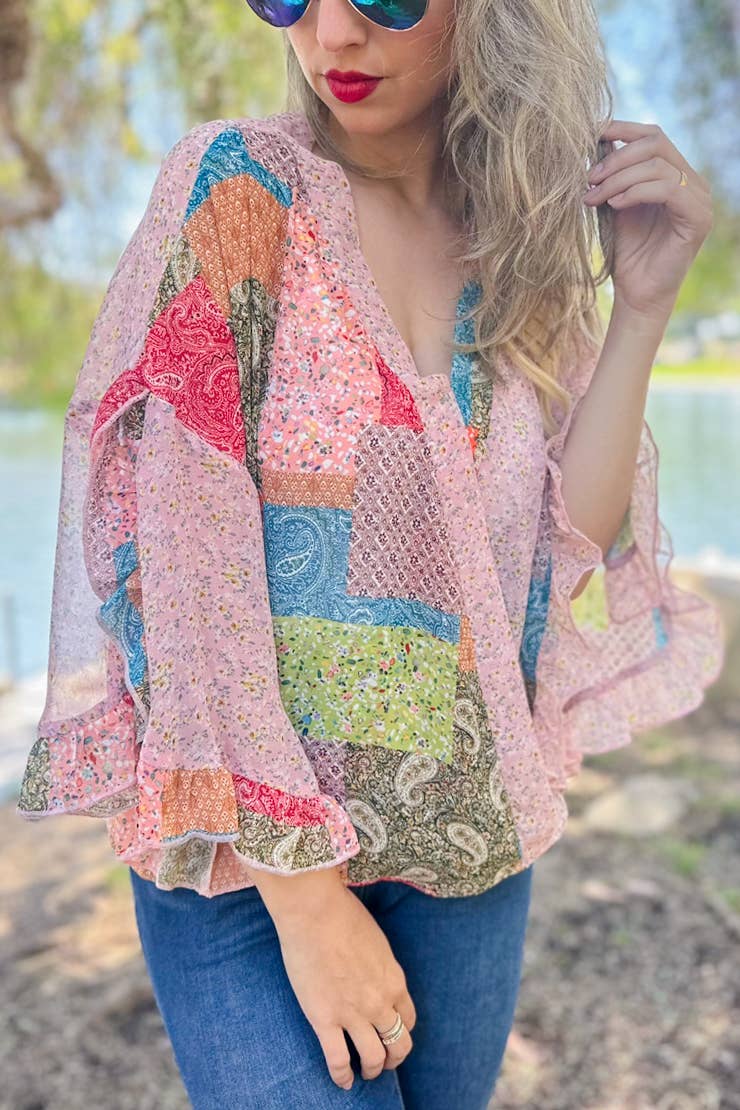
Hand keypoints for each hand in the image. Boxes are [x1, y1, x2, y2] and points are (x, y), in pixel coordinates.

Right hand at [265, 877, 416, 1090]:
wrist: (315, 913)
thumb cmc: (342, 915)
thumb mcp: (376, 940)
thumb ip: (379, 964)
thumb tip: (374, 972)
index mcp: (394, 980)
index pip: (408, 1018)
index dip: (401, 1030)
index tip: (392, 1033)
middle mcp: (379, 1002)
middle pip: (398, 1043)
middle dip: (393, 1057)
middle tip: (384, 1061)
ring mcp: (353, 1013)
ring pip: (373, 1058)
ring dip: (372, 1070)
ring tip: (364, 1073)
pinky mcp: (325, 1019)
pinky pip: (338, 1060)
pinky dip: (342, 1076)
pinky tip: (342, 1081)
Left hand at [583, 119, 713, 321]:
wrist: (638, 294)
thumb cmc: (627, 252)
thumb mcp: (616, 204)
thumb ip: (613, 175)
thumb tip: (596, 139)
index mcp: (676, 175)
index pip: (653, 136)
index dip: (622, 129)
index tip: (591, 136)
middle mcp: (693, 183)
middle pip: (656, 143)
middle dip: (616, 157)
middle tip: (589, 178)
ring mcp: (699, 199)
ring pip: (657, 165)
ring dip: (618, 178)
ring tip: (594, 197)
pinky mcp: (698, 218)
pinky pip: (667, 189)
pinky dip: (635, 192)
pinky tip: (615, 205)